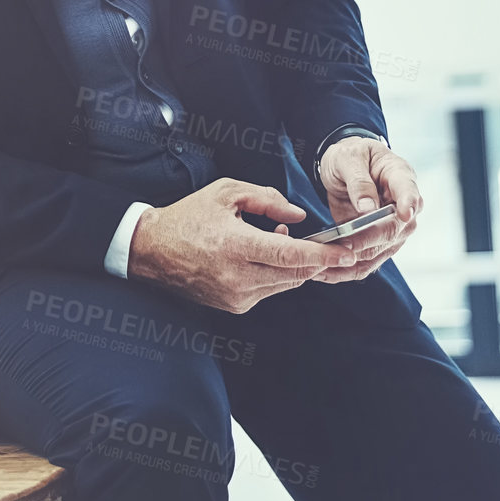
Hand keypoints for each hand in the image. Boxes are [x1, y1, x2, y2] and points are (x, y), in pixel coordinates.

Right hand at [126, 177, 362, 313]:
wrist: (152, 250)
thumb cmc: (189, 216)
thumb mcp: (227, 193)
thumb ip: (267, 199)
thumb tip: (298, 217)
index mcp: (235, 246)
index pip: (290, 256)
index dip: (323, 255)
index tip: (347, 252)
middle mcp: (237, 277)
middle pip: (295, 274)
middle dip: (317, 261)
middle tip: (333, 247)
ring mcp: (236, 296)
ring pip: (285, 284)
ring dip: (295, 266)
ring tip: (280, 241)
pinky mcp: (235, 306)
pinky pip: (269, 290)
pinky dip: (277, 275)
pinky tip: (264, 256)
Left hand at [309, 136, 422, 282]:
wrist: (345, 166)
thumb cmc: (350, 156)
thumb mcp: (348, 158)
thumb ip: (358, 181)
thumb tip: (368, 207)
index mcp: (400, 176)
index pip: (410, 192)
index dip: (409, 203)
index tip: (404, 213)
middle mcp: (403, 205)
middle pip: (394, 230)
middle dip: (368, 240)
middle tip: (343, 246)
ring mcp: (393, 227)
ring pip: (381, 251)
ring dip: (355, 261)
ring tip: (326, 266)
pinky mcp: (378, 242)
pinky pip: (367, 261)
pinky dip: (347, 269)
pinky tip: (326, 272)